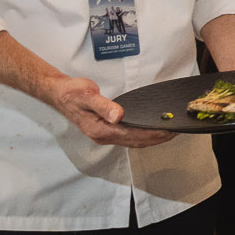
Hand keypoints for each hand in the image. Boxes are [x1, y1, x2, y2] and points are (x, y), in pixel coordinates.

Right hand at [39, 72, 170, 149]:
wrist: (59, 93)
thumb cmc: (72, 93)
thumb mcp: (87, 95)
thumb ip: (103, 106)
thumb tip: (118, 115)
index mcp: (100, 129)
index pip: (132, 134)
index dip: (152, 133)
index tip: (168, 130)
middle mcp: (103, 136)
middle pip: (136, 141)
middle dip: (157, 138)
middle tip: (176, 131)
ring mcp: (104, 135)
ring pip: (133, 141)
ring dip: (151, 138)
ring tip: (169, 132)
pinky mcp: (106, 131)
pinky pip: (128, 137)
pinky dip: (143, 135)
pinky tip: (151, 129)